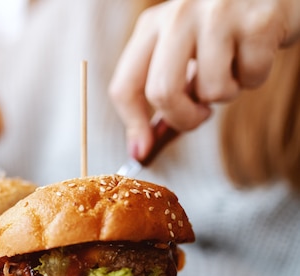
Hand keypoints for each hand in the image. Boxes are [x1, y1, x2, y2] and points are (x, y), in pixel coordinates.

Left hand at [109, 0, 299, 160]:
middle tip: (200, 114)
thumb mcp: (182, 53)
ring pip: (211, 91)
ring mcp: (217, 16)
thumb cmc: (222, 30)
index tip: (141, 151)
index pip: (125, 86)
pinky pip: (251, 78)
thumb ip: (164, 93)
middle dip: (183, 119)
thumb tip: (141, 149)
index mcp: (151, 25)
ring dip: (227, 93)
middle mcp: (177, 16)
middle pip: (162, 93)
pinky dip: (255, 77)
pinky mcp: (257, 21)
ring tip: (232, 67)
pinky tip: (254, 53)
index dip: (133, 125)